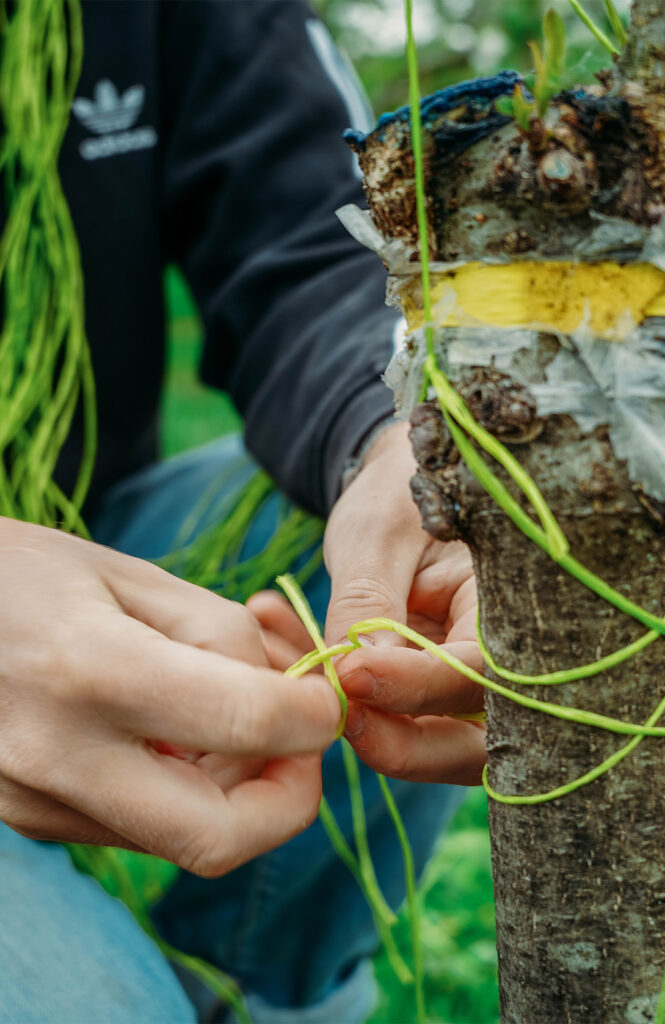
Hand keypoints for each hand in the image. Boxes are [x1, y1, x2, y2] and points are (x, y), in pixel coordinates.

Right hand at [0, 518, 338, 875]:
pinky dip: (180, 796)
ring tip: (227, 724)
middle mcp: (57, 755)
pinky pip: (136, 829)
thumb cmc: (27, 573)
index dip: (314, 718)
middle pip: (219, 838)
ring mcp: (35, 802)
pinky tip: (166, 737)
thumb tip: (284, 706)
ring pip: (182, 842)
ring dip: (234, 797)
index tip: (325, 699)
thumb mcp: (130, 576)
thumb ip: (219, 640)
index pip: (245, 723)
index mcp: (92, 669)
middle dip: (288, 801)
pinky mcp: (27, 820)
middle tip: (297, 749)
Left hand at [324, 422, 485, 783]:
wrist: (395, 488)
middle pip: (473, 741)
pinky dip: (334, 701)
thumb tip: (361, 675)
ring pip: (432, 747)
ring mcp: (462, 686)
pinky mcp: (424, 697)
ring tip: (290, 667)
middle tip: (333, 715)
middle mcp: (502, 663)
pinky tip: (277, 640)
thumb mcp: (380, 531)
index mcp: (511, 609)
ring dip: (361, 727)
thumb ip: (371, 600)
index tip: (353, 673)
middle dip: (402, 744)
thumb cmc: (397, 494)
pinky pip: (389, 724)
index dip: (419, 684)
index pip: (481, 672)